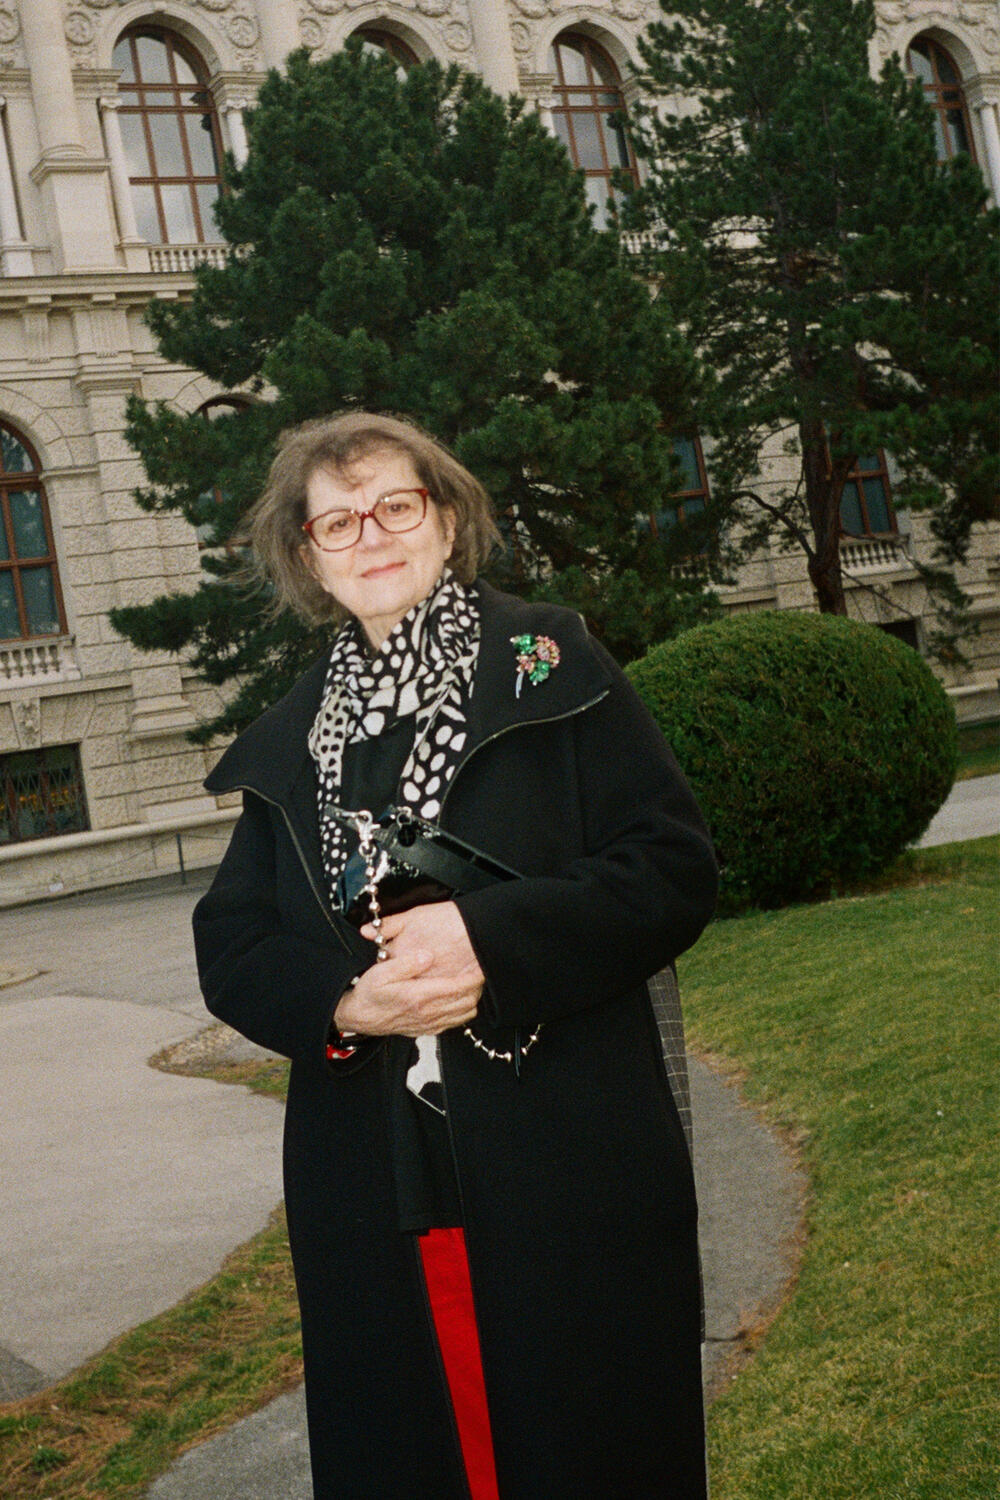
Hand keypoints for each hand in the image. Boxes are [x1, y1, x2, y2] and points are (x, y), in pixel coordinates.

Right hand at [334, 903, 483, 1036]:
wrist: (360, 1016)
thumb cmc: (369, 993)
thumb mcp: (381, 972)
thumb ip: (406, 963)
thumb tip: (427, 955)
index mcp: (419, 996)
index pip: (457, 988)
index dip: (473, 976)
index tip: (480, 965)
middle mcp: (427, 1013)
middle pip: (467, 1001)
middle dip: (477, 986)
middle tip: (478, 970)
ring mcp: (429, 1023)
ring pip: (465, 1014)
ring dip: (472, 998)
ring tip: (472, 982)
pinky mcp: (429, 1029)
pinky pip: (455, 1022)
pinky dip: (463, 1010)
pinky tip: (459, 998)